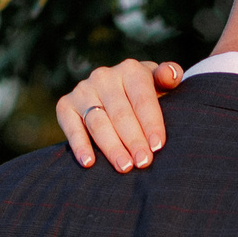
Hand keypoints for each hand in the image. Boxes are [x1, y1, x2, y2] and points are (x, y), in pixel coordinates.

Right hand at [56, 59, 182, 171]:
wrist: (117, 93)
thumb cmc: (145, 95)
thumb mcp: (160, 83)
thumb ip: (169, 76)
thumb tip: (172, 75)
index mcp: (131, 70)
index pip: (142, 99)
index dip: (151, 123)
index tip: (157, 146)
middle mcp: (104, 77)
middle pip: (120, 114)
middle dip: (133, 140)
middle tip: (143, 162)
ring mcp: (83, 90)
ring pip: (98, 123)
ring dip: (111, 147)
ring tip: (124, 167)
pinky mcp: (65, 105)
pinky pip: (71, 127)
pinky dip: (79, 145)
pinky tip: (89, 163)